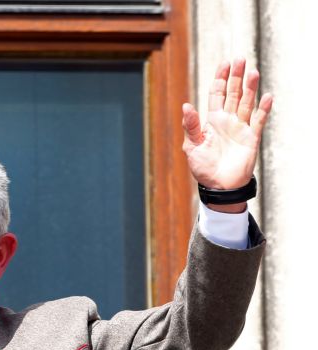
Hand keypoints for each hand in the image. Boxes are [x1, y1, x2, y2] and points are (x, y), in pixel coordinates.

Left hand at [182, 58, 272, 212]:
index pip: (217, 94)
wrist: (218, 186)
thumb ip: (191, 126)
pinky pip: (258, 120)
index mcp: (212, 120)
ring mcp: (240, 128)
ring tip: (252, 72)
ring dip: (250, 88)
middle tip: (240, 59)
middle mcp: (227, 120)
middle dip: (236, 77)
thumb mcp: (192, 146)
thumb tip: (186, 106)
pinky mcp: (251, 138)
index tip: (225, 63)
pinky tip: (267, 96)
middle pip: (233, 93)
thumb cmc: (202, 167)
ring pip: (246, 103)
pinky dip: (263, 109)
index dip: (221, 78)